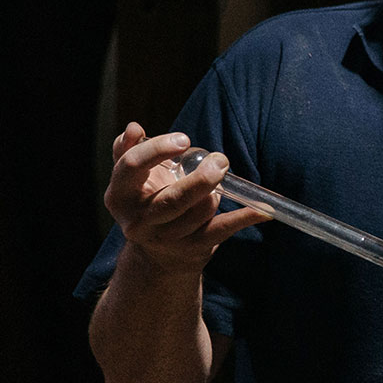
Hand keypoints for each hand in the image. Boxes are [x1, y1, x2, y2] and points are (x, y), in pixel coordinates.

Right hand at [103, 123, 265, 273]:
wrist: (158, 255)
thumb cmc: (148, 201)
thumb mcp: (132, 178)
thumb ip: (129, 149)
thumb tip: (133, 128)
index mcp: (119, 196)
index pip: (133, 166)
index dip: (159, 149)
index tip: (184, 140)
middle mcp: (139, 222)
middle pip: (173, 199)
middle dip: (202, 179)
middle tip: (220, 161)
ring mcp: (166, 239)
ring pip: (200, 211)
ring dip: (214, 194)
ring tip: (215, 186)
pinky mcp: (193, 248)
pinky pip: (223, 229)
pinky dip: (245, 217)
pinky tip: (263, 210)